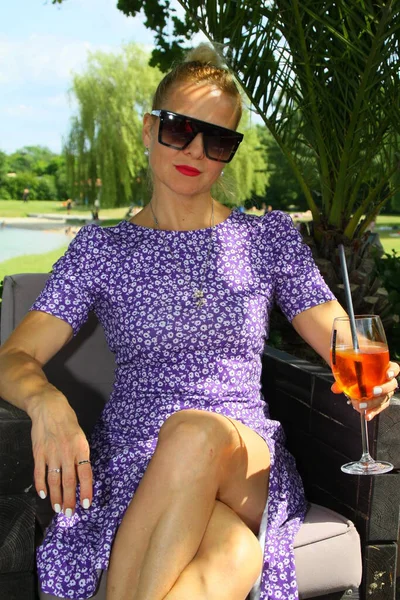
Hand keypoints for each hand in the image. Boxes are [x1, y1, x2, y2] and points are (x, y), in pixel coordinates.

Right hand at [29, 392, 92, 515]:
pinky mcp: (38, 453)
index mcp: (81, 449)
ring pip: (54, 481)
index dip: (87, 491)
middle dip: (69, 500)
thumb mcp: (81, 437)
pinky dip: (40, 486)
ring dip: (56, 497)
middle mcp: (67, 453)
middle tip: (69, 514)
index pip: (86, 474)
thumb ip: (81, 456)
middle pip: (69, 482)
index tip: (86, 504)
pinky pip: (39, 473)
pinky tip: (43, 495)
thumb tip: (82, 476)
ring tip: (58, 509)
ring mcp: (51, 453)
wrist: (50, 408)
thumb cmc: (69, 422)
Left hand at [331, 361, 399, 419]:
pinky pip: (379, 407)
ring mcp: (386, 392)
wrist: (357, 378)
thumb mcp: (352, 372)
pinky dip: (372, 412)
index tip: (387, 374)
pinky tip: (367, 416)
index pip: (394, 368)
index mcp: (383, 369)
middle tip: (374, 391)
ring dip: (374, 403)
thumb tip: (335, 388)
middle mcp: (387, 381)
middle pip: (391, 385)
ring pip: (385, 398)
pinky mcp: (381, 402)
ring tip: (362, 406)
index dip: (392, 371)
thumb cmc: (359, 372)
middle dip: (383, 388)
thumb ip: (344, 379)